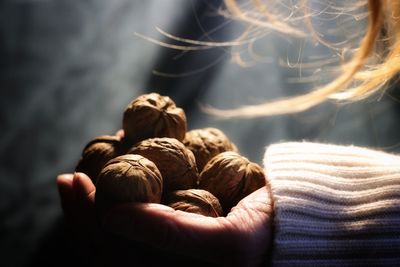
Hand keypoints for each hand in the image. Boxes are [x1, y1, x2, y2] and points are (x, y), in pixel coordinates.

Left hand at [57, 171, 272, 266]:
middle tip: (72, 175)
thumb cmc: (262, 238)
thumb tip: (113, 215)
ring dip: (104, 191)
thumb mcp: (223, 243)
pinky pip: (144, 202)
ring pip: (123, 218)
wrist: (290, 220)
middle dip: (86, 206)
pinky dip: (130, 181)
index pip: (110, 257)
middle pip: (109, 237)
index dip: (85, 222)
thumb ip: (169, 233)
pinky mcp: (179, 215)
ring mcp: (167, 237)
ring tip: (91, 165)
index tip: (73, 182)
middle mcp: (161, 260)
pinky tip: (124, 159)